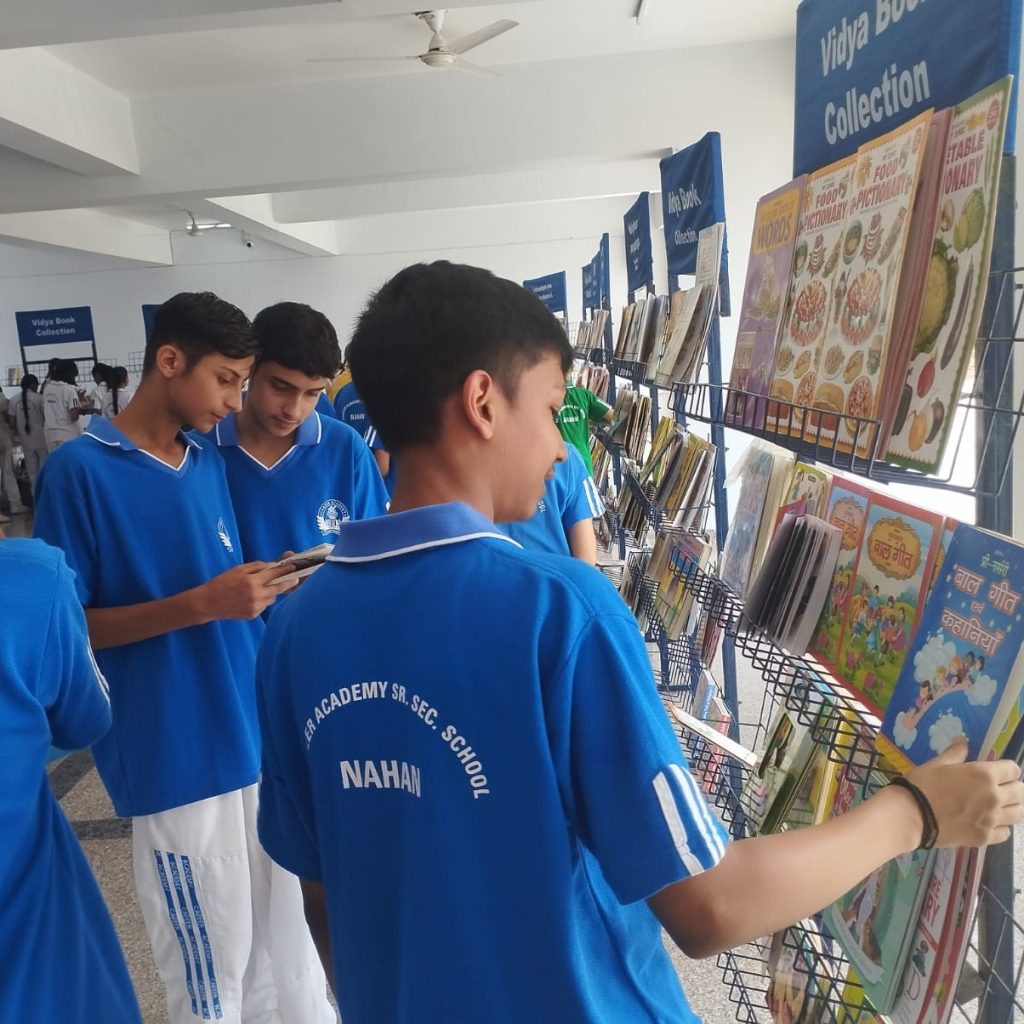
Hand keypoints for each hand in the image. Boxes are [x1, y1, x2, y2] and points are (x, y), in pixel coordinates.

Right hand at [197, 561, 298, 620]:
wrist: (208, 603)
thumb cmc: (222, 583)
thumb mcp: (238, 569)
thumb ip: (257, 567)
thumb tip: (272, 565)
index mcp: (251, 582)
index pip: (274, 574)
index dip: (285, 570)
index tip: (293, 567)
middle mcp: (256, 595)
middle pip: (279, 588)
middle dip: (288, 582)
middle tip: (295, 578)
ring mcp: (255, 607)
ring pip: (272, 597)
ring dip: (271, 592)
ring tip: (260, 588)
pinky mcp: (253, 614)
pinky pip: (264, 605)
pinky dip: (263, 600)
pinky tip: (252, 597)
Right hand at [904, 740, 1023, 848]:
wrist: (911, 815)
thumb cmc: (922, 784)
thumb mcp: (937, 764)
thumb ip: (955, 754)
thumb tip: (962, 741)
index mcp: (984, 774)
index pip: (1013, 769)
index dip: (1006, 769)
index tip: (997, 772)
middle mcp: (995, 796)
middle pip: (1021, 792)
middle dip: (1013, 788)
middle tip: (999, 789)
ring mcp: (992, 819)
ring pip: (1019, 813)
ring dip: (1012, 808)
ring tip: (998, 807)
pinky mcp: (985, 838)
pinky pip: (1006, 833)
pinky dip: (1001, 827)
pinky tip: (989, 823)